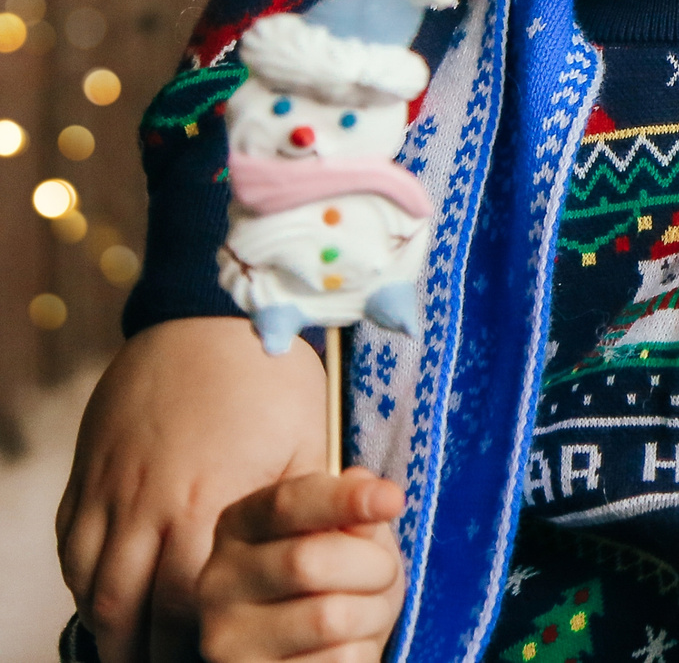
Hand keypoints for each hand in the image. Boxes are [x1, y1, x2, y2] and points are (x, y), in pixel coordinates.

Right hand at [58, 318, 326, 662]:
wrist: (207, 313)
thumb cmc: (270, 375)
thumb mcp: (309, 440)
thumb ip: (311, 505)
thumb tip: (344, 551)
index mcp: (207, 504)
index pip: (189, 607)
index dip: (198, 646)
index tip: (216, 659)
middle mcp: (146, 507)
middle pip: (128, 611)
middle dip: (147, 652)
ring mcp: (109, 492)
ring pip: (91, 587)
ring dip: (111, 628)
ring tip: (136, 652)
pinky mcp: (87, 476)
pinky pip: (70, 550)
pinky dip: (85, 584)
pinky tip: (110, 598)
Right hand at [196, 471, 404, 662]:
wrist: (309, 648)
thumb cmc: (334, 578)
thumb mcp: (345, 533)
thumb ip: (351, 508)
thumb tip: (364, 484)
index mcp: (239, 525)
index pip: (287, 503)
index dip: (343, 499)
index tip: (392, 500)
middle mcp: (217, 580)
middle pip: (310, 562)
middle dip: (373, 567)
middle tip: (385, 574)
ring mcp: (227, 638)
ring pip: (330, 618)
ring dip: (375, 612)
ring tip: (369, 611)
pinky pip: (340, 660)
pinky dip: (365, 650)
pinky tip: (349, 644)